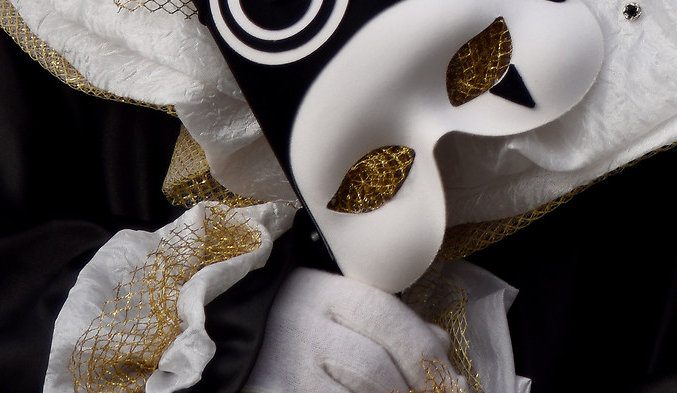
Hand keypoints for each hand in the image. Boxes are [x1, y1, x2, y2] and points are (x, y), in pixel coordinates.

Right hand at [244, 268, 453, 392]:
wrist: (222, 335)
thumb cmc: (292, 323)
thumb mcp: (338, 307)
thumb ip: (388, 321)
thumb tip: (440, 347)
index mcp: (324, 293)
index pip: (388, 319)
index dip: (426, 356)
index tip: (453, 381)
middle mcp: (300, 328)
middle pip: (374, 368)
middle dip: (410, 391)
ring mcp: (281, 368)